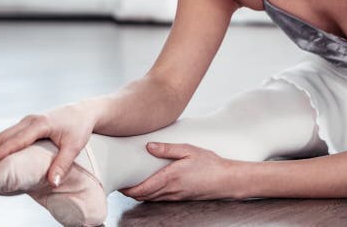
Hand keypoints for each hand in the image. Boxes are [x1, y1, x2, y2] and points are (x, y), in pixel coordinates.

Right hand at [0, 101, 97, 186]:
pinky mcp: (26, 124)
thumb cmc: (80, 128)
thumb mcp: (75, 146)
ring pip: (2, 134)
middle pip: (3, 136)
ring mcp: (27, 121)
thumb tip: (53, 183)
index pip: (17, 139)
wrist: (83, 111)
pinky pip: (7, 134)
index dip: (2, 150)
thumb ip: (63, 164)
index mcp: (40, 124)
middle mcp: (30, 120)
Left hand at [119, 142, 237, 200]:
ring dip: (141, 194)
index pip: (142, 189)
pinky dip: (151, 194)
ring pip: (151, 199)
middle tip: (123, 182)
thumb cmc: (210, 164)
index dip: (128, 190)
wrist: (226, 180)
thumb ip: (168, 148)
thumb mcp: (189, 150)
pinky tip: (152, 186)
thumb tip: (149, 146)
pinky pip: (161, 199)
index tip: (120, 184)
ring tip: (134, 183)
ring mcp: (176, 196)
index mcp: (170, 178)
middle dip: (131, 192)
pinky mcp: (181, 198)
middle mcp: (171, 190)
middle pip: (144, 196)